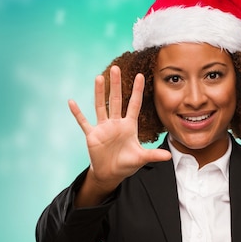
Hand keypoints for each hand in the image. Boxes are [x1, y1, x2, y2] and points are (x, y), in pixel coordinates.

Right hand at [69, 65, 170, 205]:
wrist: (111, 174)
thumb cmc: (126, 164)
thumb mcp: (141, 158)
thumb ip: (153, 155)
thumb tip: (168, 157)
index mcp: (129, 126)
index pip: (134, 104)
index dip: (137, 91)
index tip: (141, 75)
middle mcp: (116, 123)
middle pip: (116, 100)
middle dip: (116, 85)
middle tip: (116, 68)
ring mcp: (103, 128)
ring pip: (100, 106)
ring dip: (99, 93)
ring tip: (99, 77)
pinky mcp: (92, 135)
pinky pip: (84, 122)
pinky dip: (77, 113)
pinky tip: (71, 102)